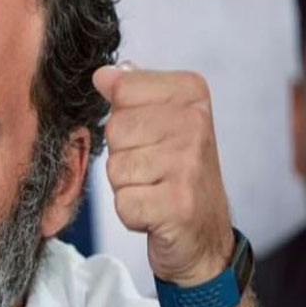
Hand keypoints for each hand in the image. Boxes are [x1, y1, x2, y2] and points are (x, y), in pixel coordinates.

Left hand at [93, 64, 234, 285]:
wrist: (203, 232)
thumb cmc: (175, 173)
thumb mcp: (158, 122)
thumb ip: (131, 93)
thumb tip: (104, 74)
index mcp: (190, 93)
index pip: (121, 89)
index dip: (125, 120)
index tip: (151, 136)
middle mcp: (195, 123)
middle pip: (115, 129)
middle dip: (123, 155)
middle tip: (153, 168)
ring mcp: (188, 164)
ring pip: (116, 168)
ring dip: (126, 186)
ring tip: (155, 189)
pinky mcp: (177, 204)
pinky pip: (123, 202)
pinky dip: (132, 213)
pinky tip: (155, 211)